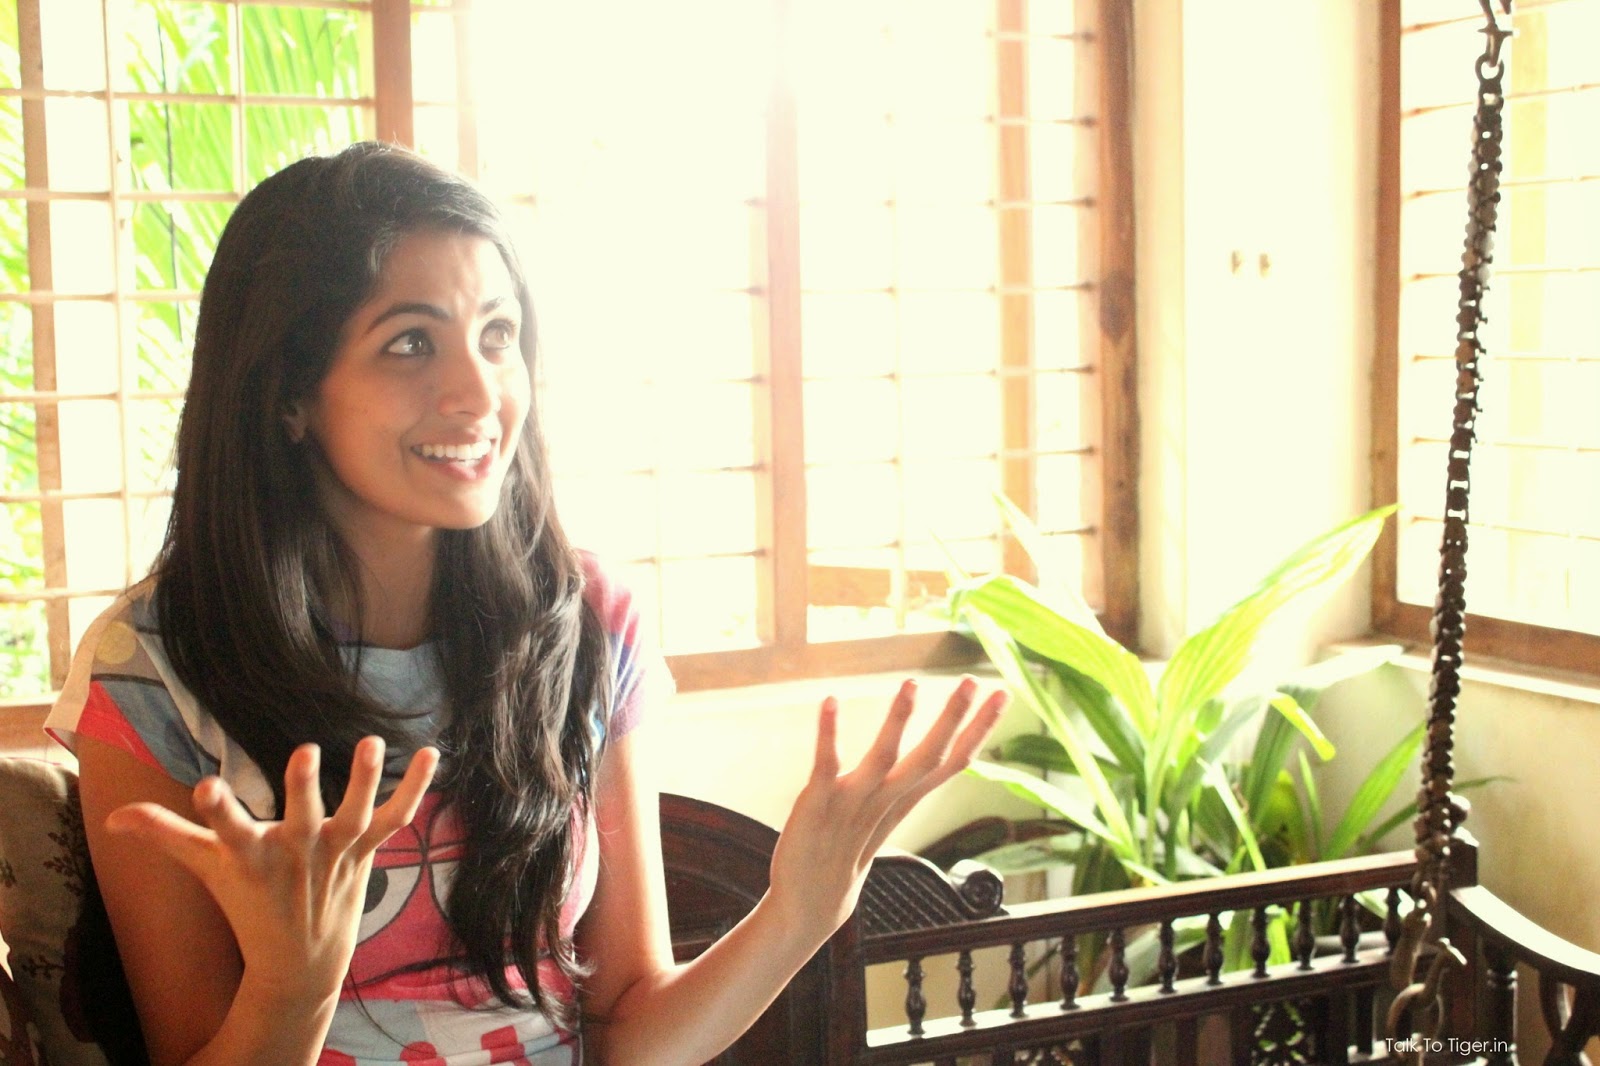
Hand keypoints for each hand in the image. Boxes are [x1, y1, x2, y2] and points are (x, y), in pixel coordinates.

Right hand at [105, 736, 437, 1008]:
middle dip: (302, 788)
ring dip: (365, 780)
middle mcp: (296, 853)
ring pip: (357, 815)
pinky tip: (434, 753)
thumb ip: (167, 836)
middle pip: (301, 818)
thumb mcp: (208, 869)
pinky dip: (416, 789)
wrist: (299, 963)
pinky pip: (396, 818)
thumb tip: (113, 818)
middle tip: (303, 751)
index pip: (229, 831)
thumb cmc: (248, 904)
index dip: (218, 812)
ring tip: (373, 743)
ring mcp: (337, 853)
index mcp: (252, 857)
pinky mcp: (366, 851)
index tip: (205, 786)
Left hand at [767, 676, 1006, 942]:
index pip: (952, 761)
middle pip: (930, 758)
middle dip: (953, 718)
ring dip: (898, 721)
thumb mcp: (885, 814)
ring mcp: (853, 803)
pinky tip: (830, 700)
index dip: (979, 729)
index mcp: (905, 800)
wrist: (810, 904)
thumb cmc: (846, 853)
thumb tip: (927, 758)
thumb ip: (905, 785)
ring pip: (884, 758)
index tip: (1003, 694)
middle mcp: (886, 800)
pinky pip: (825, 765)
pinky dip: (829, 733)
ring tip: (912, 683)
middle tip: (972, 680)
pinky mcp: (817, 804)